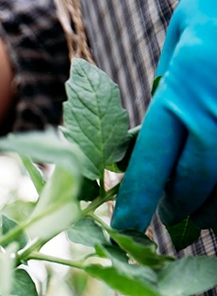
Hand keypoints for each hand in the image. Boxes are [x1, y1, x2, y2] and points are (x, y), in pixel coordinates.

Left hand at [112, 0, 216, 231]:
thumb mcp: (185, 32)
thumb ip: (167, 83)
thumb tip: (151, 123)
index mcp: (182, 95)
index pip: (149, 167)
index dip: (135, 203)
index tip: (124, 225)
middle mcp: (216, 120)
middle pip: (188, 188)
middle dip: (174, 209)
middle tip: (168, 215)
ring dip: (209, 212)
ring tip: (198, 214)